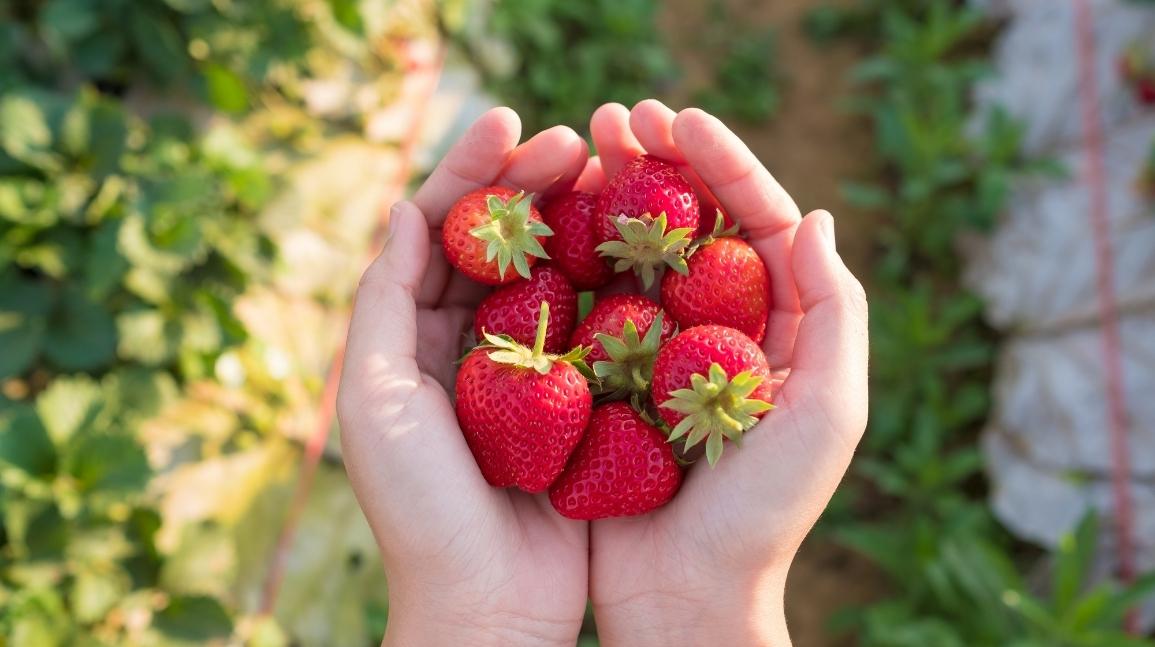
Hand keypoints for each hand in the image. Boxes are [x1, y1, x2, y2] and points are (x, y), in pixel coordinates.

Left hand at [336, 108, 591, 646]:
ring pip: (554, 275)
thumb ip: (381, 302)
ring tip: (615, 174)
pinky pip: (598, 328)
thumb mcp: (377, 398)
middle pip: (502, 243)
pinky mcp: (579, 401)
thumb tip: (402, 209)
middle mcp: (469, 345)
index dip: (472, 173)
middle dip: (533, 183)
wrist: (485, 606)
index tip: (512, 123)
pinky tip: (644, 247)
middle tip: (578, 140)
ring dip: (580, 221)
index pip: (439, 233)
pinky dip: (616, 283)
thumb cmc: (419, 508)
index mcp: (413, 338)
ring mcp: (528, 371)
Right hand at [582, 101, 868, 645]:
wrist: (686, 594)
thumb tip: (814, 216)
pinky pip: (593, 302)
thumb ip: (833, 314)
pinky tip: (549, 218)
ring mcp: (662, 349)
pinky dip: (574, 255)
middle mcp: (722, 328)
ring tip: (579, 145)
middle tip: (615, 117)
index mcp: (781, 328)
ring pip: (638, 252)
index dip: (725, 165)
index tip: (681, 121)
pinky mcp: (610, 376)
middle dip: (659, 164)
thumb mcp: (824, 416)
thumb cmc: (763, 516)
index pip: (758, 224)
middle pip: (693, 224)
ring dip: (611, 193)